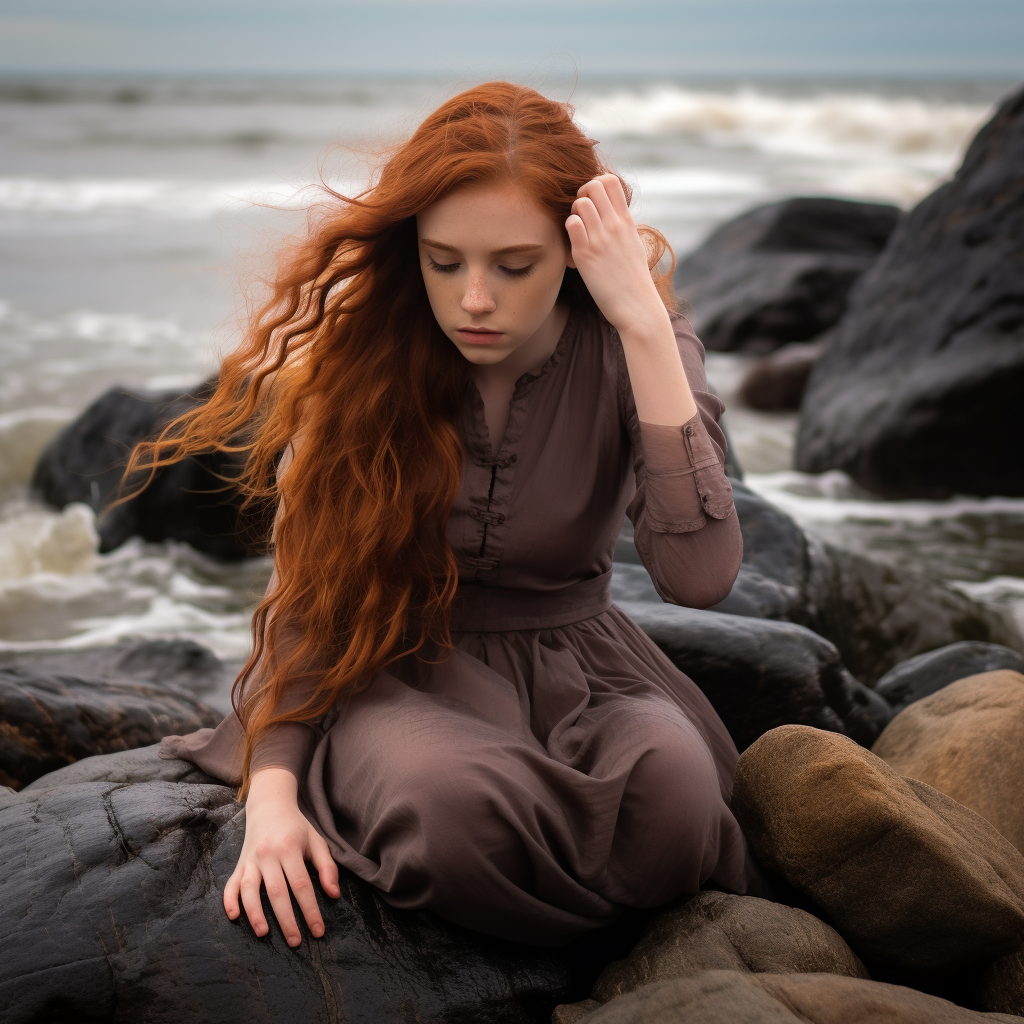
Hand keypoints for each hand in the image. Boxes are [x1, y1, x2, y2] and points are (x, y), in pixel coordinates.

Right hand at [224, 767, 340, 946]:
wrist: (270, 806)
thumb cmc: (297, 828)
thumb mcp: (317, 841)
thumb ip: (327, 867)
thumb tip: (334, 895)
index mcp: (289, 849)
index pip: (301, 885)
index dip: (310, 909)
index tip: (318, 931)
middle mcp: (268, 855)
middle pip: (276, 892)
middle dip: (286, 919)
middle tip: (295, 941)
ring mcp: (251, 859)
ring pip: (250, 889)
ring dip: (255, 913)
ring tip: (264, 933)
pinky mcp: (239, 864)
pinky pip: (231, 884)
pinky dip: (229, 900)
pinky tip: (234, 916)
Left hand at [565, 173, 665, 332]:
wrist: (635, 305)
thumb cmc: (633, 278)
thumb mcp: (633, 244)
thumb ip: (622, 225)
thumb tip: (613, 212)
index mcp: (626, 221)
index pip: (610, 181)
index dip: (596, 184)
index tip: (594, 202)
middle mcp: (614, 225)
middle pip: (592, 185)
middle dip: (582, 194)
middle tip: (582, 215)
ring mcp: (600, 239)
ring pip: (580, 203)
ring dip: (574, 213)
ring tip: (579, 231)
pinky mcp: (585, 254)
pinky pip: (571, 224)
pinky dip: (569, 230)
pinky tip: (575, 244)